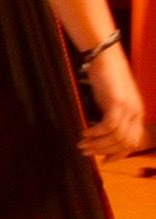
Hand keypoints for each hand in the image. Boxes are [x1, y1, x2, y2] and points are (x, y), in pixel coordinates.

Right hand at [83, 43, 143, 159]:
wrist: (106, 57)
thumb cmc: (106, 77)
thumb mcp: (112, 100)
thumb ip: (111, 114)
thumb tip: (101, 132)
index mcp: (137, 114)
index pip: (132, 142)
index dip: (118, 154)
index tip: (103, 161)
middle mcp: (136, 113)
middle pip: (124, 143)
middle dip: (104, 151)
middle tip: (86, 152)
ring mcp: (128, 108)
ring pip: (116, 137)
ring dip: (97, 144)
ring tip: (82, 144)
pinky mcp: (117, 103)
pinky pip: (109, 126)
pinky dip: (96, 133)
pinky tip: (84, 132)